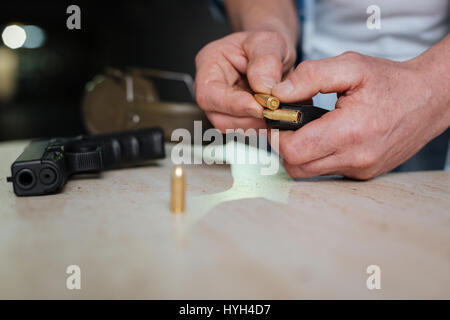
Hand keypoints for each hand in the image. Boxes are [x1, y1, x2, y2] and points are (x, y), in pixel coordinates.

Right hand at [195, 30, 295, 131]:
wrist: (275, 54)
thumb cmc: (266, 45)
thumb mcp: (270, 42)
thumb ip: (266, 61)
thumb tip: (264, 88)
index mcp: (209, 64)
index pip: (208, 94)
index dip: (233, 104)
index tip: (258, 106)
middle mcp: (211, 89)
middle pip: (219, 117)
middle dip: (249, 117)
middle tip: (274, 109)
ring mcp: (222, 107)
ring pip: (233, 128)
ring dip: (257, 123)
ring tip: (275, 108)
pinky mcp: (235, 119)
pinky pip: (245, 131)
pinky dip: (262, 126)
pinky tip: (273, 113)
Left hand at [271, 51, 449, 179]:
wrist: (428, 99)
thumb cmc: (390, 81)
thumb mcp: (351, 66)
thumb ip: (311, 76)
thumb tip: (279, 93)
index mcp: (350, 131)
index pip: (294, 151)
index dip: (279, 135)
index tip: (282, 118)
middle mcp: (355, 158)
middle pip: (296, 167)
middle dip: (285, 146)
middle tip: (292, 124)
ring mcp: (360, 170)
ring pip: (309, 173)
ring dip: (301, 153)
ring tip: (310, 128)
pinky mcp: (363, 174)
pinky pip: (327, 172)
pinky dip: (319, 157)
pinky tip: (327, 136)